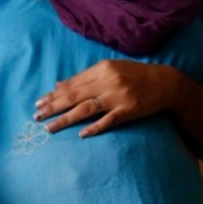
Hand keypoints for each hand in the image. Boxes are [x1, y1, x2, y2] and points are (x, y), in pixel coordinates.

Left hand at [34, 60, 183, 137]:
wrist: (166, 83)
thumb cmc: (134, 77)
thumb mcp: (109, 71)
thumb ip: (85, 78)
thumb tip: (58, 85)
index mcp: (102, 69)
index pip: (72, 84)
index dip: (53, 95)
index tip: (38, 103)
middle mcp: (108, 81)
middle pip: (74, 96)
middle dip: (52, 107)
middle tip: (36, 117)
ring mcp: (118, 97)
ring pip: (86, 109)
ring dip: (65, 119)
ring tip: (49, 128)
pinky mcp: (129, 110)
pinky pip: (108, 121)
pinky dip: (94, 127)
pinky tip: (80, 134)